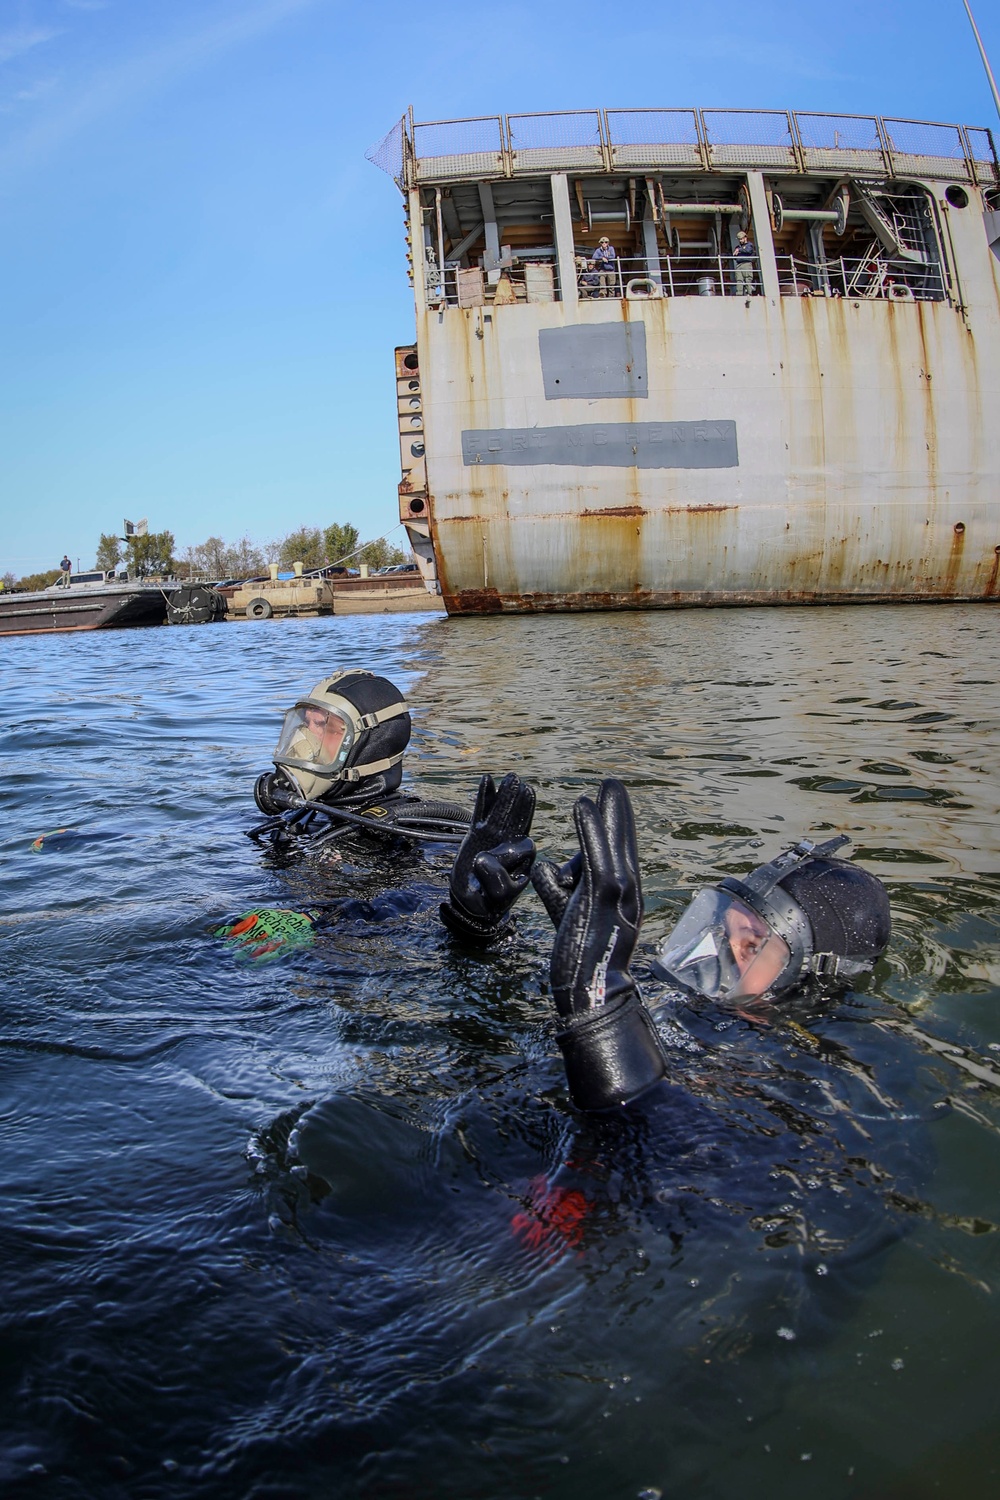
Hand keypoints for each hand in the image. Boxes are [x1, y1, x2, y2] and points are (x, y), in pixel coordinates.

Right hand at [440, 773, 535, 942]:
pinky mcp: (478, 832)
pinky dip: (485, 797)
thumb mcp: (495, 896)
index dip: (520, 841)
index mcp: (521, 860)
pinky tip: (487, 780)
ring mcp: (494, 836)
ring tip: (511, 778)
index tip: (516, 831)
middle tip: (523, 785)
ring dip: (506, 796)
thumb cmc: (487, 903)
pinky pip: (482, 812)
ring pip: (502, 812)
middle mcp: (510, 844)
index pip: (524, 844)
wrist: (472, 903)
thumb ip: (495, 881)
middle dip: (521, 804)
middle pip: (518, 821)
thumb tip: (483, 859)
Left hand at [531, 779, 665, 1109]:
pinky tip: (583, 807)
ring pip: (616, 845)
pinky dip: (592, 829)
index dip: (614, 828)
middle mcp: (626, 893)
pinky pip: (598, 856)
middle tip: (614, 783)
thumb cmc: (579, 958)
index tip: (609, 802)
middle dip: (619, 813)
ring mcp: (619, 896)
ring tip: (605, 785)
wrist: (592, 994)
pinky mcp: (604, 900)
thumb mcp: (565, 914)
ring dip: (610, 813)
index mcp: (619, 897)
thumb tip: (548, 868)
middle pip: (623, 844)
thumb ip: (557, 889)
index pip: (618, 855)